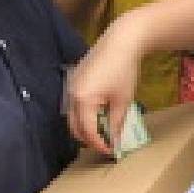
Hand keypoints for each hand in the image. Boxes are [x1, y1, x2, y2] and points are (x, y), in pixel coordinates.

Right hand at [66, 16, 144, 155]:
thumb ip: (116, 123)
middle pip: (74, 127)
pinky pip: (73, 104)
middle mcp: (71, 95)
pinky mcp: (73, 80)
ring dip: (84, 127)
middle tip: (106, 144)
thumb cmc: (124, 70)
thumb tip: (113, 141)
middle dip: (89, 139)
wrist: (120, 41)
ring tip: (103, 131)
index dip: (99, 144)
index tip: (110, 151)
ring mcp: (70, 86)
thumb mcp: (123, 100)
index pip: (87, 131)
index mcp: (82, 100)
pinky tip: (98, 114)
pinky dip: (83, 114)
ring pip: (72, 116)